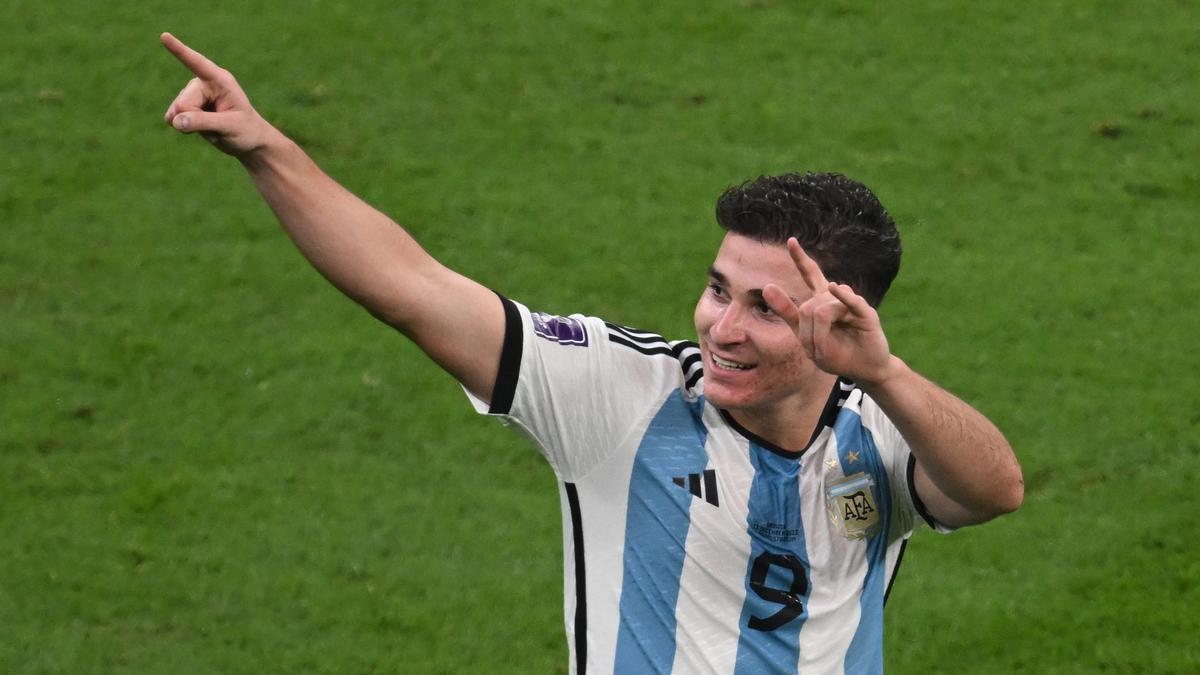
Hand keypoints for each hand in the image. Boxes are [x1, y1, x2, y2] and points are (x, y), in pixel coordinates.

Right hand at [160, 32, 271, 156]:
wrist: (248, 141)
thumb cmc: (246, 129)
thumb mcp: (229, 126)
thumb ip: (202, 122)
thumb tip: (174, 120)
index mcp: (220, 80)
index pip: (196, 63)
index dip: (179, 50)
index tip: (164, 36)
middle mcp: (203, 83)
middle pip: (184, 104)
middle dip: (196, 120)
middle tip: (218, 127)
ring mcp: (192, 94)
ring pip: (177, 113)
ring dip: (194, 127)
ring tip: (214, 127)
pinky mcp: (185, 107)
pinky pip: (174, 119)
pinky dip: (186, 128)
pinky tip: (203, 129)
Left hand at [762, 238, 896, 384]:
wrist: (864, 368)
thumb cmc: (836, 353)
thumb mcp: (806, 337)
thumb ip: (788, 313)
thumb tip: (767, 286)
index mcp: (822, 300)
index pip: (811, 274)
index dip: (800, 259)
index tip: (791, 241)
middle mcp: (836, 297)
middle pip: (809, 305)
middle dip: (807, 333)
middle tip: (815, 352)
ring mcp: (851, 304)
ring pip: (823, 310)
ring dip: (819, 336)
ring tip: (824, 352)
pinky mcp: (866, 314)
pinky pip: (851, 302)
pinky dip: (843, 296)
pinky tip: (836, 289)